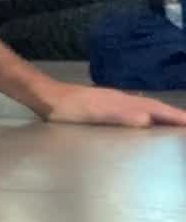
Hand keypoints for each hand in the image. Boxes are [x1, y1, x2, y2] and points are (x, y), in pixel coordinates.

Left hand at [44, 83, 185, 128]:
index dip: (174, 116)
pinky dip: (148, 117)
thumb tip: (147, 118)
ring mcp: (114, 103)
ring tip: (175, 123)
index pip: (156, 109)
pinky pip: (135, 112)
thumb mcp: (94, 114)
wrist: (48, 98)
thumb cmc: (69, 109)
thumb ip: (120, 115)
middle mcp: (122, 100)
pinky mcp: (105, 108)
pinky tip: (145, 123)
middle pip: (154, 107)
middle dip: (173, 115)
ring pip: (145, 108)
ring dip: (162, 115)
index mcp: (123, 102)